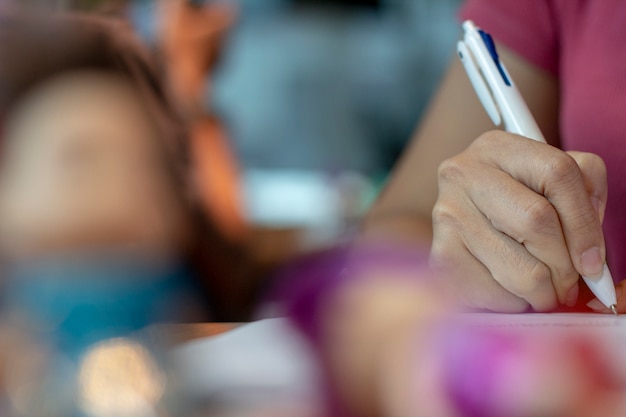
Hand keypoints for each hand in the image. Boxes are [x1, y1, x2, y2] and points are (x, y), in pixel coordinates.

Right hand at [429, 130, 606, 311]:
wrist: (462, 226)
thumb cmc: (514, 207)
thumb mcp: (549, 184)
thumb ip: (585, 196)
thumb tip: (591, 254)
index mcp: (497, 147)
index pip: (557, 172)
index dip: (586, 222)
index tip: (593, 261)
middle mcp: (464, 174)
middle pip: (537, 220)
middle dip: (565, 265)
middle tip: (571, 285)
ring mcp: (447, 214)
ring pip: (521, 269)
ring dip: (544, 292)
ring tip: (544, 292)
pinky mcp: (440, 254)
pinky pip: (496, 293)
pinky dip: (514, 303)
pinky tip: (510, 291)